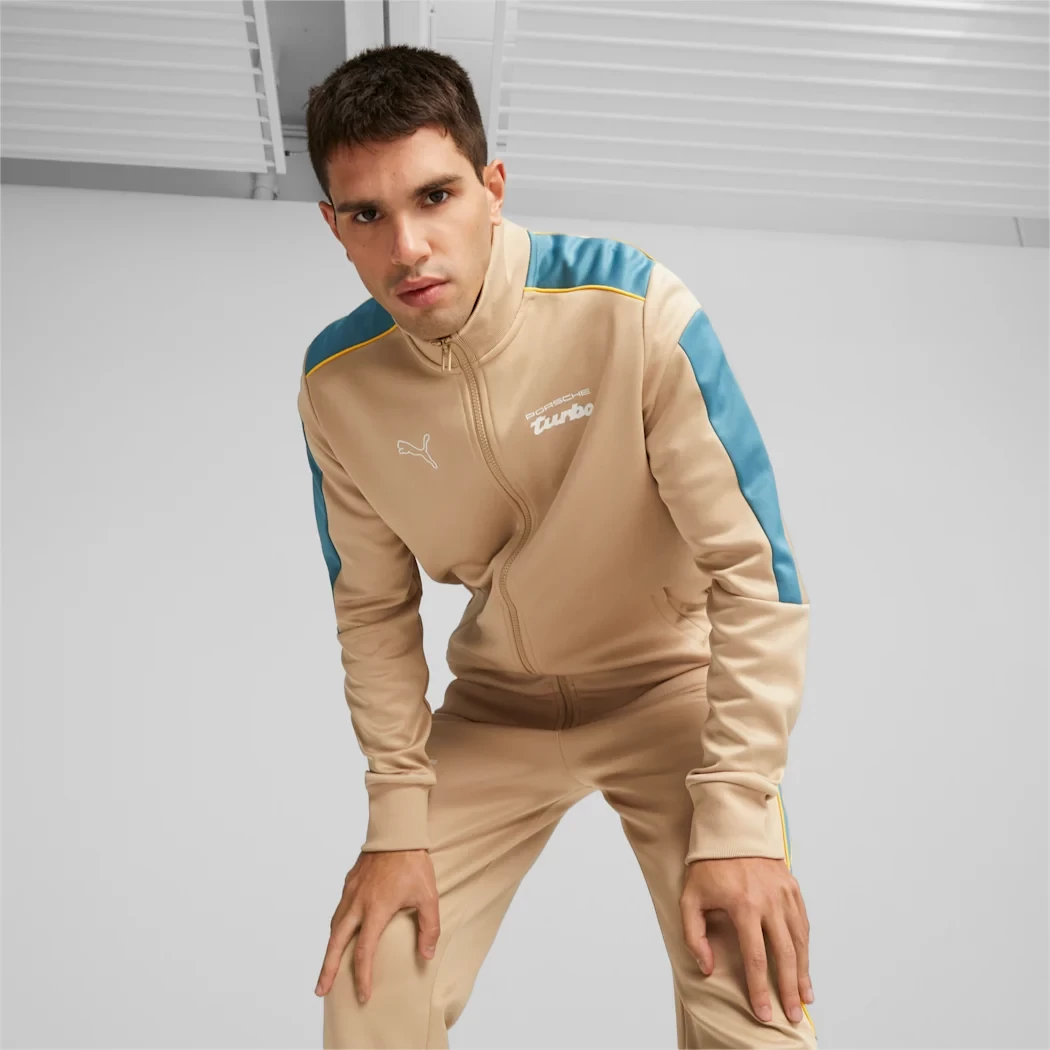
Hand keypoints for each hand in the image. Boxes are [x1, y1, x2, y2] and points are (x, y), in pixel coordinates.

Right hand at [314, 848, 439, 1001]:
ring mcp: (351, 892)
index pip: (364, 952)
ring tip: (327, 967)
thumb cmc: (413, 863)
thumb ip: (429, 927)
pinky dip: (335, 927)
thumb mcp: (428, 896)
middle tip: (320, 991)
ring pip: (334, 926)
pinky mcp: (349, 882)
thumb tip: (426, 954)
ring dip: (329, 949)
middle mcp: (357, 904)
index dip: (362, 977)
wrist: (397, 833)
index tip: (363, 995)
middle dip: (327, 970)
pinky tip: (339, 933)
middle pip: (336, 944)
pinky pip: (339, 911)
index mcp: (375, 910)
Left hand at [680, 857, 813, 1024]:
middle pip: (784, 955)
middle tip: (792, 1015)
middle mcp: (769, 901)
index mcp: (743, 905)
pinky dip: (805, 947)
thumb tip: (707, 968)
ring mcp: (784, 894)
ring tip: (804, 998)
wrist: (730, 830)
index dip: (760, 989)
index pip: (756, 958)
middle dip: (789, 989)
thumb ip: (694, 936)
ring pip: (799, 941)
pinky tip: (804, 964)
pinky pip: (803, 923)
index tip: (764, 1012)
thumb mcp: (690, 898)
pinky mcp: (793, 887)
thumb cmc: (707, 866)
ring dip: (803, 972)